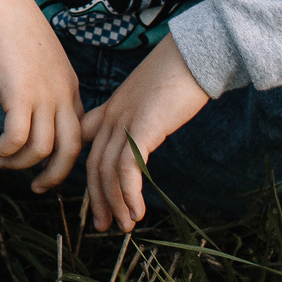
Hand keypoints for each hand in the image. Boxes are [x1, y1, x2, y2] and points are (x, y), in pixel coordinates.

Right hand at [0, 0, 84, 192]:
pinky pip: (16, 138)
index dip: (64, 155)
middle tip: (37, 188)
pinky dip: (4, 150)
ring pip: (42, 149)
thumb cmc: (14, 27)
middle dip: (56, 176)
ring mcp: (43, 95)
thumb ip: (41, 84)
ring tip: (1, 163)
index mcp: (70, 87)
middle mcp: (63, 94)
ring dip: (20, 163)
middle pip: (71, 149)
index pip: (78, 132)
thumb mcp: (39, 60)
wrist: (0, 3)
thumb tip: (27, 105)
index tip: (46, 166)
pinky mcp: (19, 94)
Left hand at [80, 37, 211, 232]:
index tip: (92, 194)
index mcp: (112, 108)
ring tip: (124, 226)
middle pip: (93, 165)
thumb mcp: (152, 98)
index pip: (87, 143)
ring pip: (107, 171)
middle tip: (103, 226)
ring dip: (114, 203)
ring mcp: (123, 121)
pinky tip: (136, 212)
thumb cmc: (181, 73)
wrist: (195, 55)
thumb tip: (146, 137)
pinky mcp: (141, 128)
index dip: (86, 171)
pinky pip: (126, 168)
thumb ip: (143, 117)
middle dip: (97, 199)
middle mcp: (112, 116)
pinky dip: (129, 194)